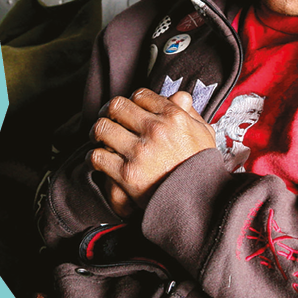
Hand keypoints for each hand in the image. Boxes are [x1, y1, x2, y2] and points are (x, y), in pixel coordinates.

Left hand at [89, 88, 216, 210]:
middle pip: (116, 106)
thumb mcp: (204, 134)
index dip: (131, 101)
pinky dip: (94, 158)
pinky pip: (98, 156)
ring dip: (97, 132)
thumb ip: (190, 113)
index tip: (128, 110)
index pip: (141, 95)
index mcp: (174, 117)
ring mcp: (139, 152)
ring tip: (99, 138)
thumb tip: (179, 96)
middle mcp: (155, 130)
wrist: (199, 202)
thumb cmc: (202, 168)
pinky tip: (98, 160)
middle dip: (108, 111)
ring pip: (102, 128)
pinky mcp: (127, 174)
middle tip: (107, 118)